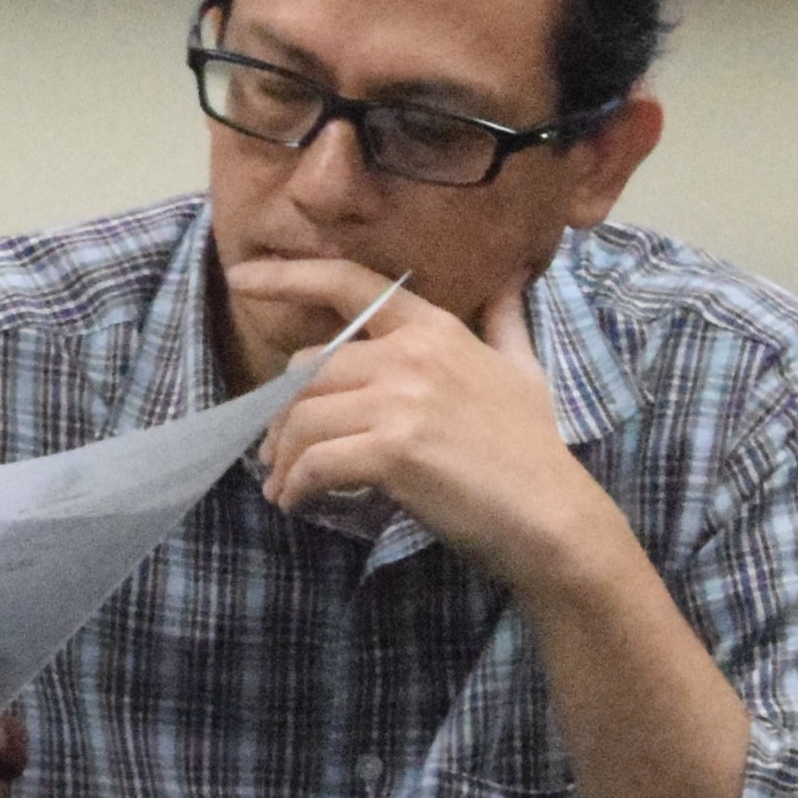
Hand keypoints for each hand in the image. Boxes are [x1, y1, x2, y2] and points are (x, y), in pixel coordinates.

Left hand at [234, 261, 610, 583]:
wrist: (556, 522)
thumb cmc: (534, 451)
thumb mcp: (523, 371)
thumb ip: (504, 321)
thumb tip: (511, 274)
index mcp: (435, 330)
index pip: (349, 285)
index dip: (288, 275)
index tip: (241, 277)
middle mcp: (413, 355)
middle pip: (307, 370)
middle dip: (282, 413)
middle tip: (277, 451)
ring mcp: (402, 401)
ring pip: (302, 418)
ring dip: (282, 458)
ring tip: (284, 486)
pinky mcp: (393, 451)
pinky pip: (315, 462)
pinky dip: (296, 485)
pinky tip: (298, 503)